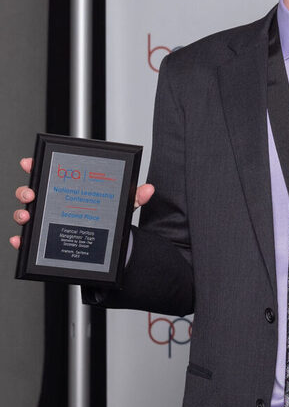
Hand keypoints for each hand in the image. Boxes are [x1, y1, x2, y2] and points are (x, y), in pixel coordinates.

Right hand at [11, 157, 153, 249]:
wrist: (107, 244)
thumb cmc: (108, 218)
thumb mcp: (121, 206)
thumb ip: (134, 197)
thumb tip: (148, 189)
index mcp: (67, 189)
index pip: (48, 174)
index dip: (35, 166)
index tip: (30, 162)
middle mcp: (52, 203)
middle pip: (31, 193)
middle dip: (26, 191)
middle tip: (32, 193)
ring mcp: (46, 221)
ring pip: (26, 214)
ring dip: (22, 214)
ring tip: (28, 216)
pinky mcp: (44, 239)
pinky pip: (27, 239)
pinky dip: (21, 239)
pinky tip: (21, 240)